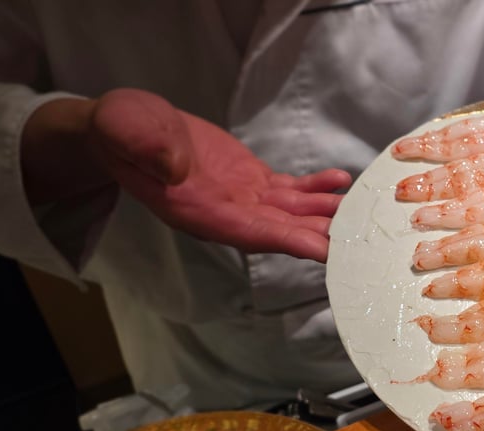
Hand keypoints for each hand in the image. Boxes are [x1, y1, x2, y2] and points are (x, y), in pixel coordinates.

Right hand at [23, 89, 351, 261]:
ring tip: (362, 214)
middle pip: (280, 231)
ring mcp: (240, 198)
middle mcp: (224, 212)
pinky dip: (315, 188)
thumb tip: (173, 164)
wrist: (127, 127)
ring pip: (291, 213)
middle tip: (360, 243)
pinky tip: (340, 181)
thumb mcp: (126, 129)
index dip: (286, 241)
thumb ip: (148, 148)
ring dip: (326, 215)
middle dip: (320, 238)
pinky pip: (289, 190)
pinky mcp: (250, 180)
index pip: (248, 232)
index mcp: (195, 209)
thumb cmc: (122, 130)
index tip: (323, 250)